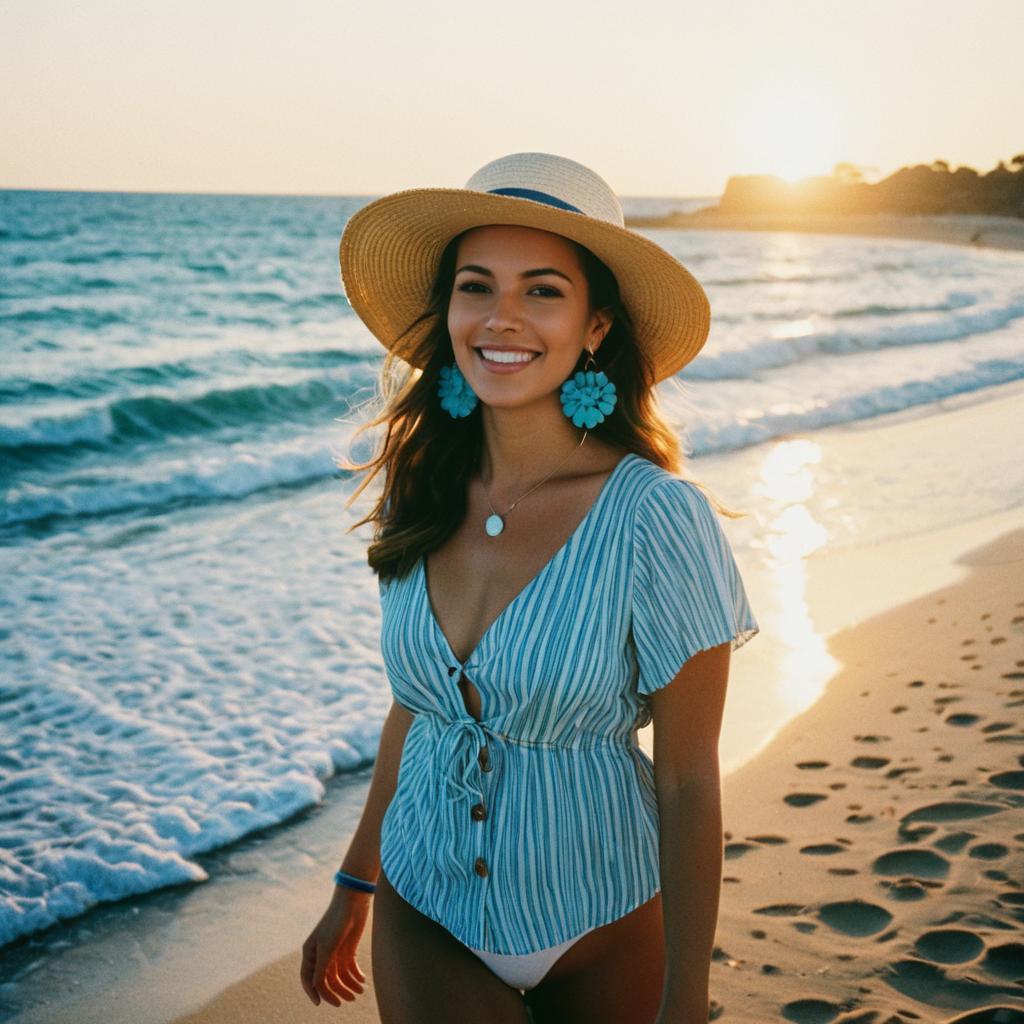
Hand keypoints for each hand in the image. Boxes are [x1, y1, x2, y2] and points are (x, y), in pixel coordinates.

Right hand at [300, 887, 372, 1006]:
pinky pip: (350, 969)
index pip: (309, 979)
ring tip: (360, 992)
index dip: (314, 993)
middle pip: (327, 980)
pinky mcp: (348, 949)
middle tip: (348, 1000)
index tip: (321, 1003)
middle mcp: (322, 954)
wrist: (353, 901)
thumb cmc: (336, 922)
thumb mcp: (327, 947)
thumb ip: (321, 968)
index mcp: (311, 953)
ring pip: (340, 976)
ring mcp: (335, 952)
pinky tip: (362, 981)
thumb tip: (317, 988)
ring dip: (349, 986)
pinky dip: (356, 976)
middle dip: (337, 992)